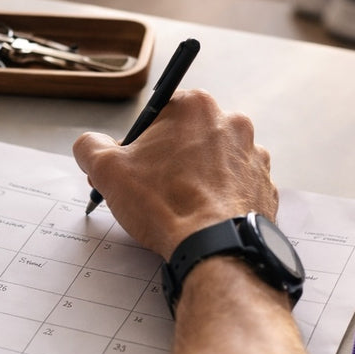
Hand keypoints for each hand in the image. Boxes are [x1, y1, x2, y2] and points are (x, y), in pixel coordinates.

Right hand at [73, 90, 277, 258]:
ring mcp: (254, 156)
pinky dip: (219, 199)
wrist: (214, 246)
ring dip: (197, 178)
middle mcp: (232, 123)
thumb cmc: (165, 205)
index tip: (137, 167)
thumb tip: (89, 145)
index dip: (142, 144)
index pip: (159, 115)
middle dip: (170, 160)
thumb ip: (89, 146)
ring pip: (214, 162)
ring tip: (180, 206)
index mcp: (195, 107)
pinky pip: (235, 187)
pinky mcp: (265, 186)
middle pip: (189, 137)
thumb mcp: (106, 170)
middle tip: (154, 190)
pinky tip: (203, 216)